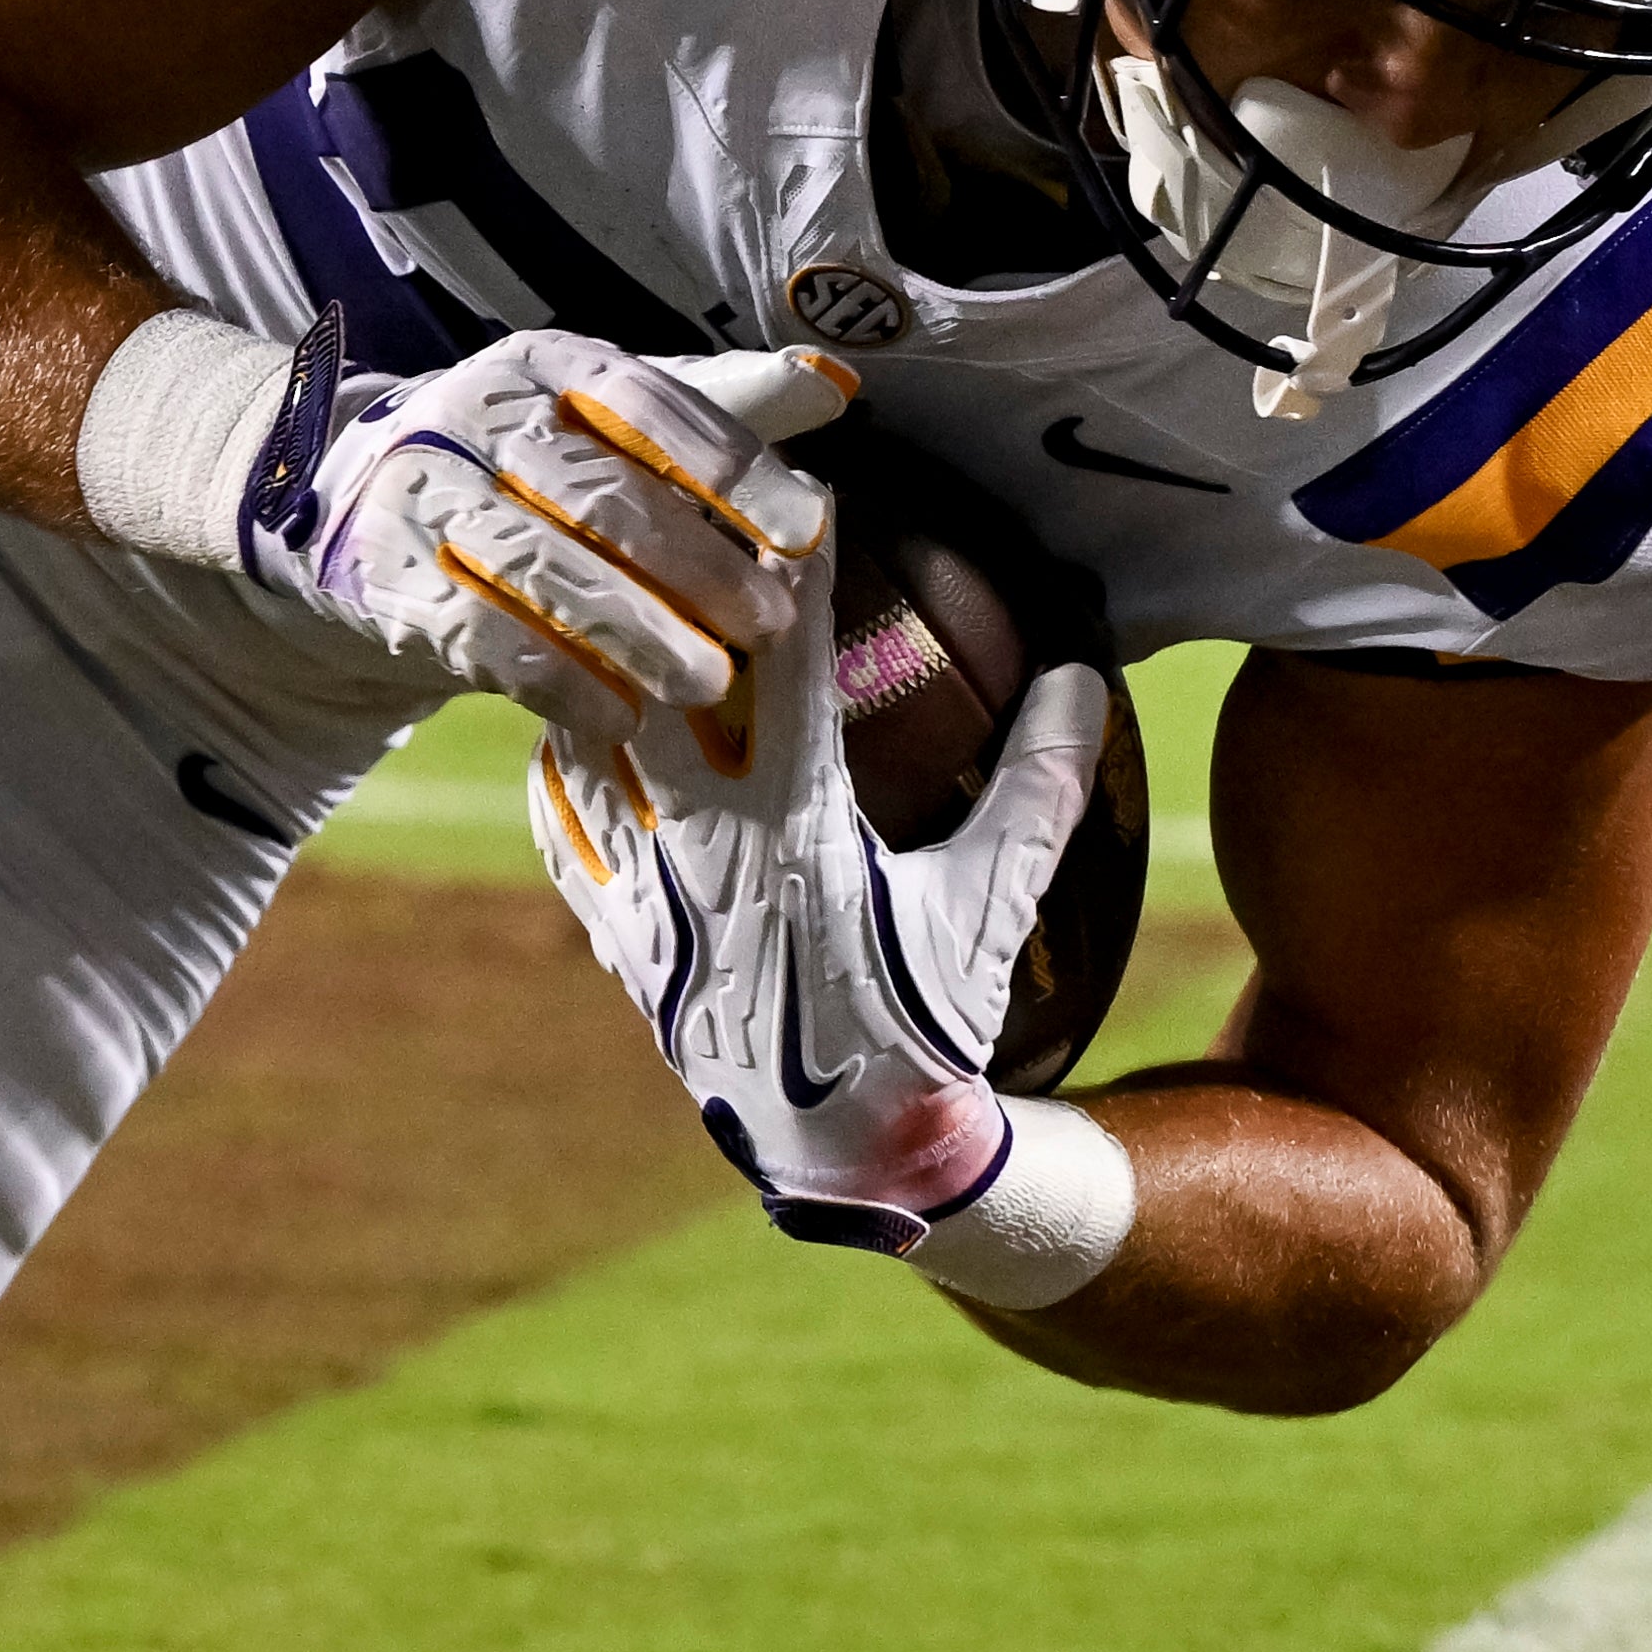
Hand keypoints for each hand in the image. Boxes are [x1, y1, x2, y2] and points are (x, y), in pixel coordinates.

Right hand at [242, 328, 851, 732]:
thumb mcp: (608, 419)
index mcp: (545, 364)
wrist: (356, 496)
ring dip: (632, 631)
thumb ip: (717, 408)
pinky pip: (475, 634)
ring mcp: (420, 496)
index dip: (728, 465)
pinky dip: (553, 677)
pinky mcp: (383, 577)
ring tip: (705, 683)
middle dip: (694, 565)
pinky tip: (614, 714)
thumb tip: (830, 382)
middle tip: (768, 625)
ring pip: (538, 567)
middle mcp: (475, 416)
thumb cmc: (525, 463)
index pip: (646, 404)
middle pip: (598, 494)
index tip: (805, 529)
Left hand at [528, 549, 1116, 1249]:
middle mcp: (700, 851)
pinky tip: (572, 732)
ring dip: (597, 677)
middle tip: (665, 528)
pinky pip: (567, 833)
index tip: (796, 499)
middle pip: (651, 689)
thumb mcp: (991, 904)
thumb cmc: (927, 1023)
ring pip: (584, 751)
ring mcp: (644, 896)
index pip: (780, 671)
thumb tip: (1083, 673)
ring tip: (605, 608)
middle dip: (660, 603)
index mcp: (795, 831)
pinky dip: (568, 773)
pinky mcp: (616, 936)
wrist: (846, 1153)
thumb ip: (1037, 786)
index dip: (788, 577)